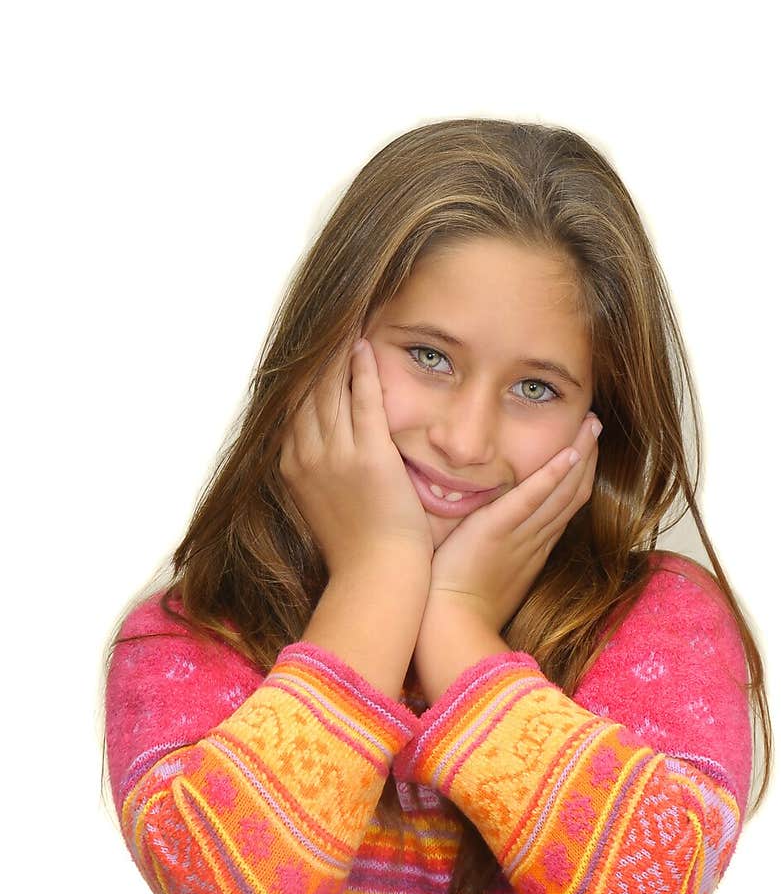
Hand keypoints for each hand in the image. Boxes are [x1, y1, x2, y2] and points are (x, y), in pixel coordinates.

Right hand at [279, 338, 433, 578]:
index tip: (309, 344)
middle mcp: (307, 456)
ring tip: (345, 317)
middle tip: (327, 317)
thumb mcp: (320, 504)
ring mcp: (336, 456)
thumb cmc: (357, 548)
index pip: (293, 405)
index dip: (300, 372)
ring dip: (336, 351)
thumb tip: (321, 450)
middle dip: (315, 352)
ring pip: (331, 390)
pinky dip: (363, 371)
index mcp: (292, 467)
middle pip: (307, 390)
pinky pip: (364, 402)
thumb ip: (316, 471)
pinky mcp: (369, 457)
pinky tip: (365, 346)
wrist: (375, 576)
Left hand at [425, 415, 600, 631]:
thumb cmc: (460, 607)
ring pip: (562, 491)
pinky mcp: (498, 531)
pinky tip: (569, 451)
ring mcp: (521, 536)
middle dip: (587, 457)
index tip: (583, 450)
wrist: (452, 627)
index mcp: (533, 550)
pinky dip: (553, 474)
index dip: (576, 477)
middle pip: (572, 494)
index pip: (563, 507)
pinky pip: (532, 499)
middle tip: (595, 425)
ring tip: (591, 423)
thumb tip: (492, 539)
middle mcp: (535, 541)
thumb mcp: (489, 576)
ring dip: (580, 455)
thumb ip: (497, 552)